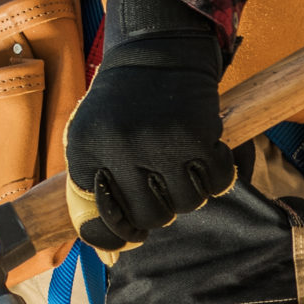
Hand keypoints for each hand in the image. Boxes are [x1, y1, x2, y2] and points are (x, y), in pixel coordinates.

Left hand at [65, 0, 236, 250]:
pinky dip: (218, 177)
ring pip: (187, 205)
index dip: (118, 232)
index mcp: (85, 149)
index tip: (131, 231)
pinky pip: (218, 184)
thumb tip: (109, 252)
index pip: (100, 218)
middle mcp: (118, 148)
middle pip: (150, 218)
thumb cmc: (122, 104)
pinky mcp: (197, 135)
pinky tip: (207, 157)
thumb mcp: (90, 136)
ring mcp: (159, 142)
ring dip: (190, 194)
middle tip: (162, 189)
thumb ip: (95, 187)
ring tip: (182, 168)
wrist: (156, 51)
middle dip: (160, 211)